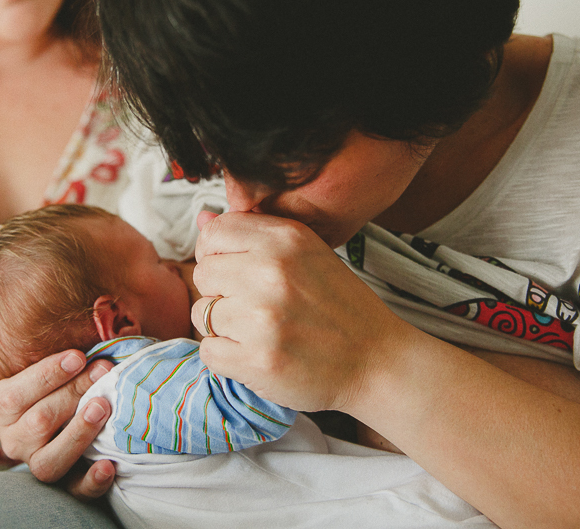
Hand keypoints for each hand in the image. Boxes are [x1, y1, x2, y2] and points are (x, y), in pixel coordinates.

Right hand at [0, 340, 116, 499]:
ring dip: (78, 433)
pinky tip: (108, 465)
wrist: (60, 423)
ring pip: (51, 460)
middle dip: (74, 393)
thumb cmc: (45, 384)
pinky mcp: (66, 484)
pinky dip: (92, 480)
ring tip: (102, 407)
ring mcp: (38, 464)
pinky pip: (75, 489)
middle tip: (103, 370)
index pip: (13, 395)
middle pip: (39, 422)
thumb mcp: (23, 369)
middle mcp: (14, 442)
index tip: (77, 356)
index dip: (47, 375)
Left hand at [190, 211, 413, 412]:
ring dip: (223, 327)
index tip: (234, 270)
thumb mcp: (306, 254)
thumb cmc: (339, 306)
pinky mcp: (257, 360)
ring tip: (259, 331)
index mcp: (285, 239)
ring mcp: (263, 318)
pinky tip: (257, 353)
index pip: (214, 232)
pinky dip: (226, 357)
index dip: (216, 253)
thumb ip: (254, 234)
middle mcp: (271, 272)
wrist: (377, 361)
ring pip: (202, 314)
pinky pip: (208, 351)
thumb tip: (202, 219)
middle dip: (220, 292)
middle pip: (203, 273)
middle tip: (254, 306)